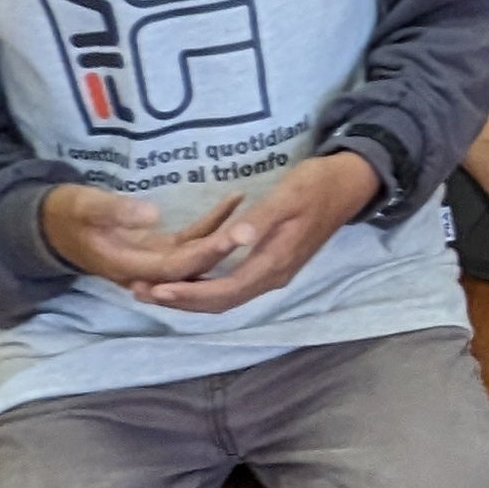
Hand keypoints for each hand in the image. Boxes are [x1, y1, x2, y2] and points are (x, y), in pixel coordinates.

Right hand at [39, 183, 244, 286]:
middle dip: (226, 251)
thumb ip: (116, 211)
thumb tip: (153, 214)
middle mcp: (146, 271)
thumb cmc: (65, 213)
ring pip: (197, 258)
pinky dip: (213, 224)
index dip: (209, 253)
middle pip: (194, 267)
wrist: (49, 226)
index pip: (178, 266)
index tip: (237, 235)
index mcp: (129, 266)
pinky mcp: (158, 248)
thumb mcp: (84, 206)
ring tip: (255, 217)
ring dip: (225, 241)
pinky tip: (235, 199)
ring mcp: (154, 261)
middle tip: (256, 229)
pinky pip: (191, 240)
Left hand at [123, 150, 382, 312]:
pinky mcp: (270, 265)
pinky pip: (231, 285)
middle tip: (140, 291)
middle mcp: (272, 276)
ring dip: (189, 296)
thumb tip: (237, 238)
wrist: (348, 185)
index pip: (226, 290)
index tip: (157, 289)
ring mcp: (272, 272)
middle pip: (221, 302)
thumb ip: (263, 218)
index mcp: (275, 262)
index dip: (190, 293)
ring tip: (152, 289)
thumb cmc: (317, 185)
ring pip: (225, 297)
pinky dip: (204, 287)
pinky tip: (184, 278)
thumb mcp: (289, 195)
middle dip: (181, 301)